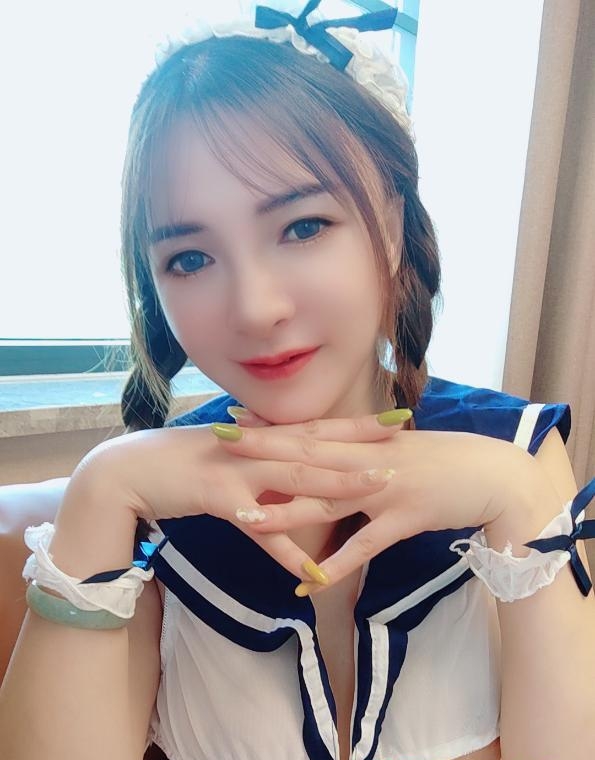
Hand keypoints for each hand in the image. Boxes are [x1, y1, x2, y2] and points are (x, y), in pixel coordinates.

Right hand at [70, 420, 398, 579]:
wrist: (132, 471)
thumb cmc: (183, 462)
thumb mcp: (231, 453)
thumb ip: (264, 456)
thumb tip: (293, 458)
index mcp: (262, 438)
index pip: (318, 428)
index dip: (357, 423)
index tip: (395, 417)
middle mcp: (257, 448)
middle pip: (318, 446)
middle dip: (362, 443)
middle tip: (404, 437)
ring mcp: (240, 471)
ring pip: (297, 479)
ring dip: (338, 485)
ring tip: (377, 488)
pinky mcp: (219, 498)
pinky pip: (260, 532)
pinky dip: (286, 552)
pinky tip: (314, 571)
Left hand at [213, 420, 547, 589]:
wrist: (493, 474)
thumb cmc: (445, 459)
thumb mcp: (399, 446)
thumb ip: (363, 449)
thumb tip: (330, 450)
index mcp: (367, 441)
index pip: (310, 431)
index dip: (272, 427)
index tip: (236, 420)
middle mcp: (369, 460)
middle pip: (308, 457)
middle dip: (262, 451)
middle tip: (221, 445)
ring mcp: (386, 488)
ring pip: (327, 500)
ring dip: (286, 509)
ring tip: (246, 516)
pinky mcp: (405, 518)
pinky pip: (366, 544)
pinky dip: (338, 564)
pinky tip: (310, 580)